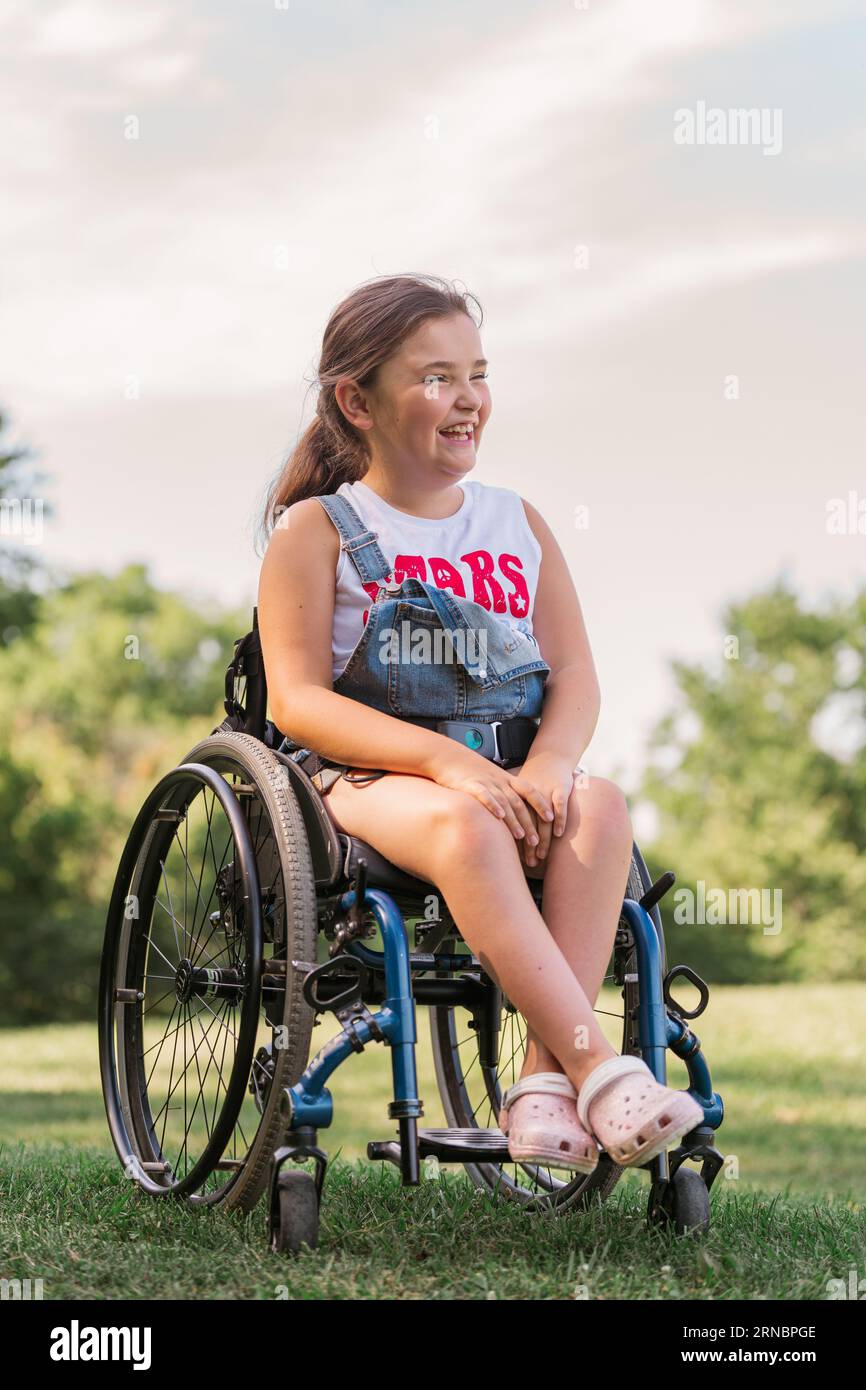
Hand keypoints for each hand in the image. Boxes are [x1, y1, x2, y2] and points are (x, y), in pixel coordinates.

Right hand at [427, 742, 554, 846]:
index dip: (541, 804)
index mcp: (506, 779)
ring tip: (521, 836)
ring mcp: (486, 782)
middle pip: (519, 802)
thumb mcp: (491, 779)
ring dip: (514, 820)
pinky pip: (484, 795)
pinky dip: (492, 805)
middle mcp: (499, 780)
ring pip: (504, 802)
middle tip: (536, 841)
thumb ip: (502, 792)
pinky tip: (498, 816)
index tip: (551, 818)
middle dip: (529, 822)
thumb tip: (513, 812)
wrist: (448, 756)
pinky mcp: (470, 784)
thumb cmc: (470, 770)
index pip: (529, 791)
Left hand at [506, 751, 574, 867]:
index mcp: (518, 799)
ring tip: (542, 854)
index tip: (518, 860)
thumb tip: (510, 841)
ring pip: (542, 818)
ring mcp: (545, 792)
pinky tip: (558, 833)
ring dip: (542, 837)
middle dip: (529, 845)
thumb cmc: (536, 781)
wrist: (551, 757)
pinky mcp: (560, 787)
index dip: (517, 842)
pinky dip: (559, 818)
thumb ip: (517, 814)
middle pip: (528, 824)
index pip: (516, 823)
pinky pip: (559, 804)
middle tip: (530, 863)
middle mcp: (530, 797)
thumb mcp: (521, 794)